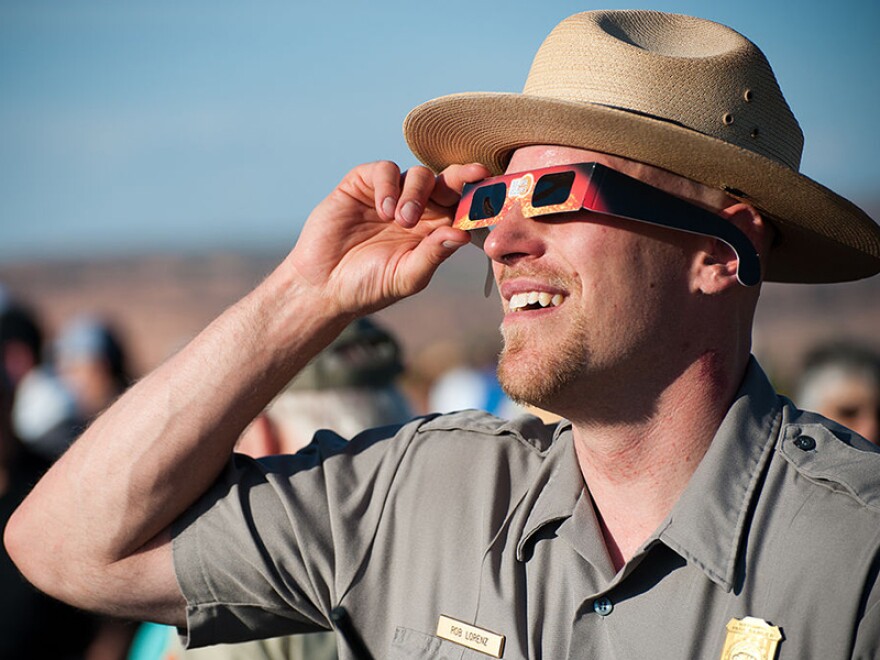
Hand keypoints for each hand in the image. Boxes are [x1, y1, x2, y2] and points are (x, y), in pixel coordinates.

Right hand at [287, 160, 491, 315]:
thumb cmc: (369, 287)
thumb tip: (463, 234)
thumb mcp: (407, 276)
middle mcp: (416, 209)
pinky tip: (383, 212)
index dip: (478, 195)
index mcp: (433, 230)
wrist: (323, 286)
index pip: (462, 206)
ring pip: (418, 174)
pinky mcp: (362, 185)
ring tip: (402, 220)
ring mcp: (389, 195)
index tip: (493, 186)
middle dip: (462, 177)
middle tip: (473, 176)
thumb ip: (434, 254)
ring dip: (417, 192)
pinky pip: (384, 170)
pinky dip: (389, 186)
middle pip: (447, 182)